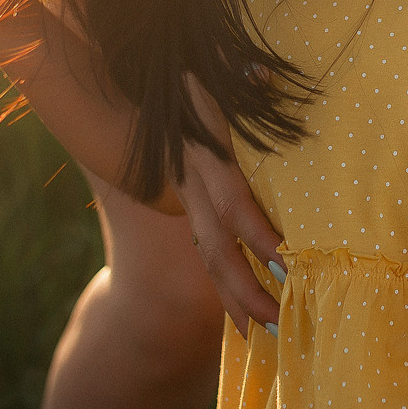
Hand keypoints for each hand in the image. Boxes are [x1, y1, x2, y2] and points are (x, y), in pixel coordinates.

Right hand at [173, 77, 287, 337]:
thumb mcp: (210, 74)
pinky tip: (244, 316)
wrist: (121, 79)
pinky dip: (225, 282)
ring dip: (234, 296)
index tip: (286, 262)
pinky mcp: (186, 199)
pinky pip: (206, 246)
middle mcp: (190, 181)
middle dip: (244, 287)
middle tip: (277, 323)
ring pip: (207, 254)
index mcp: (203, 154)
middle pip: (216, 245)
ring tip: (263, 335)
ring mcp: (185, 193)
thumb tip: (260, 73)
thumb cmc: (183, 76)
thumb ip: (238, 78)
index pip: (230, 200)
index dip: (256, 232)